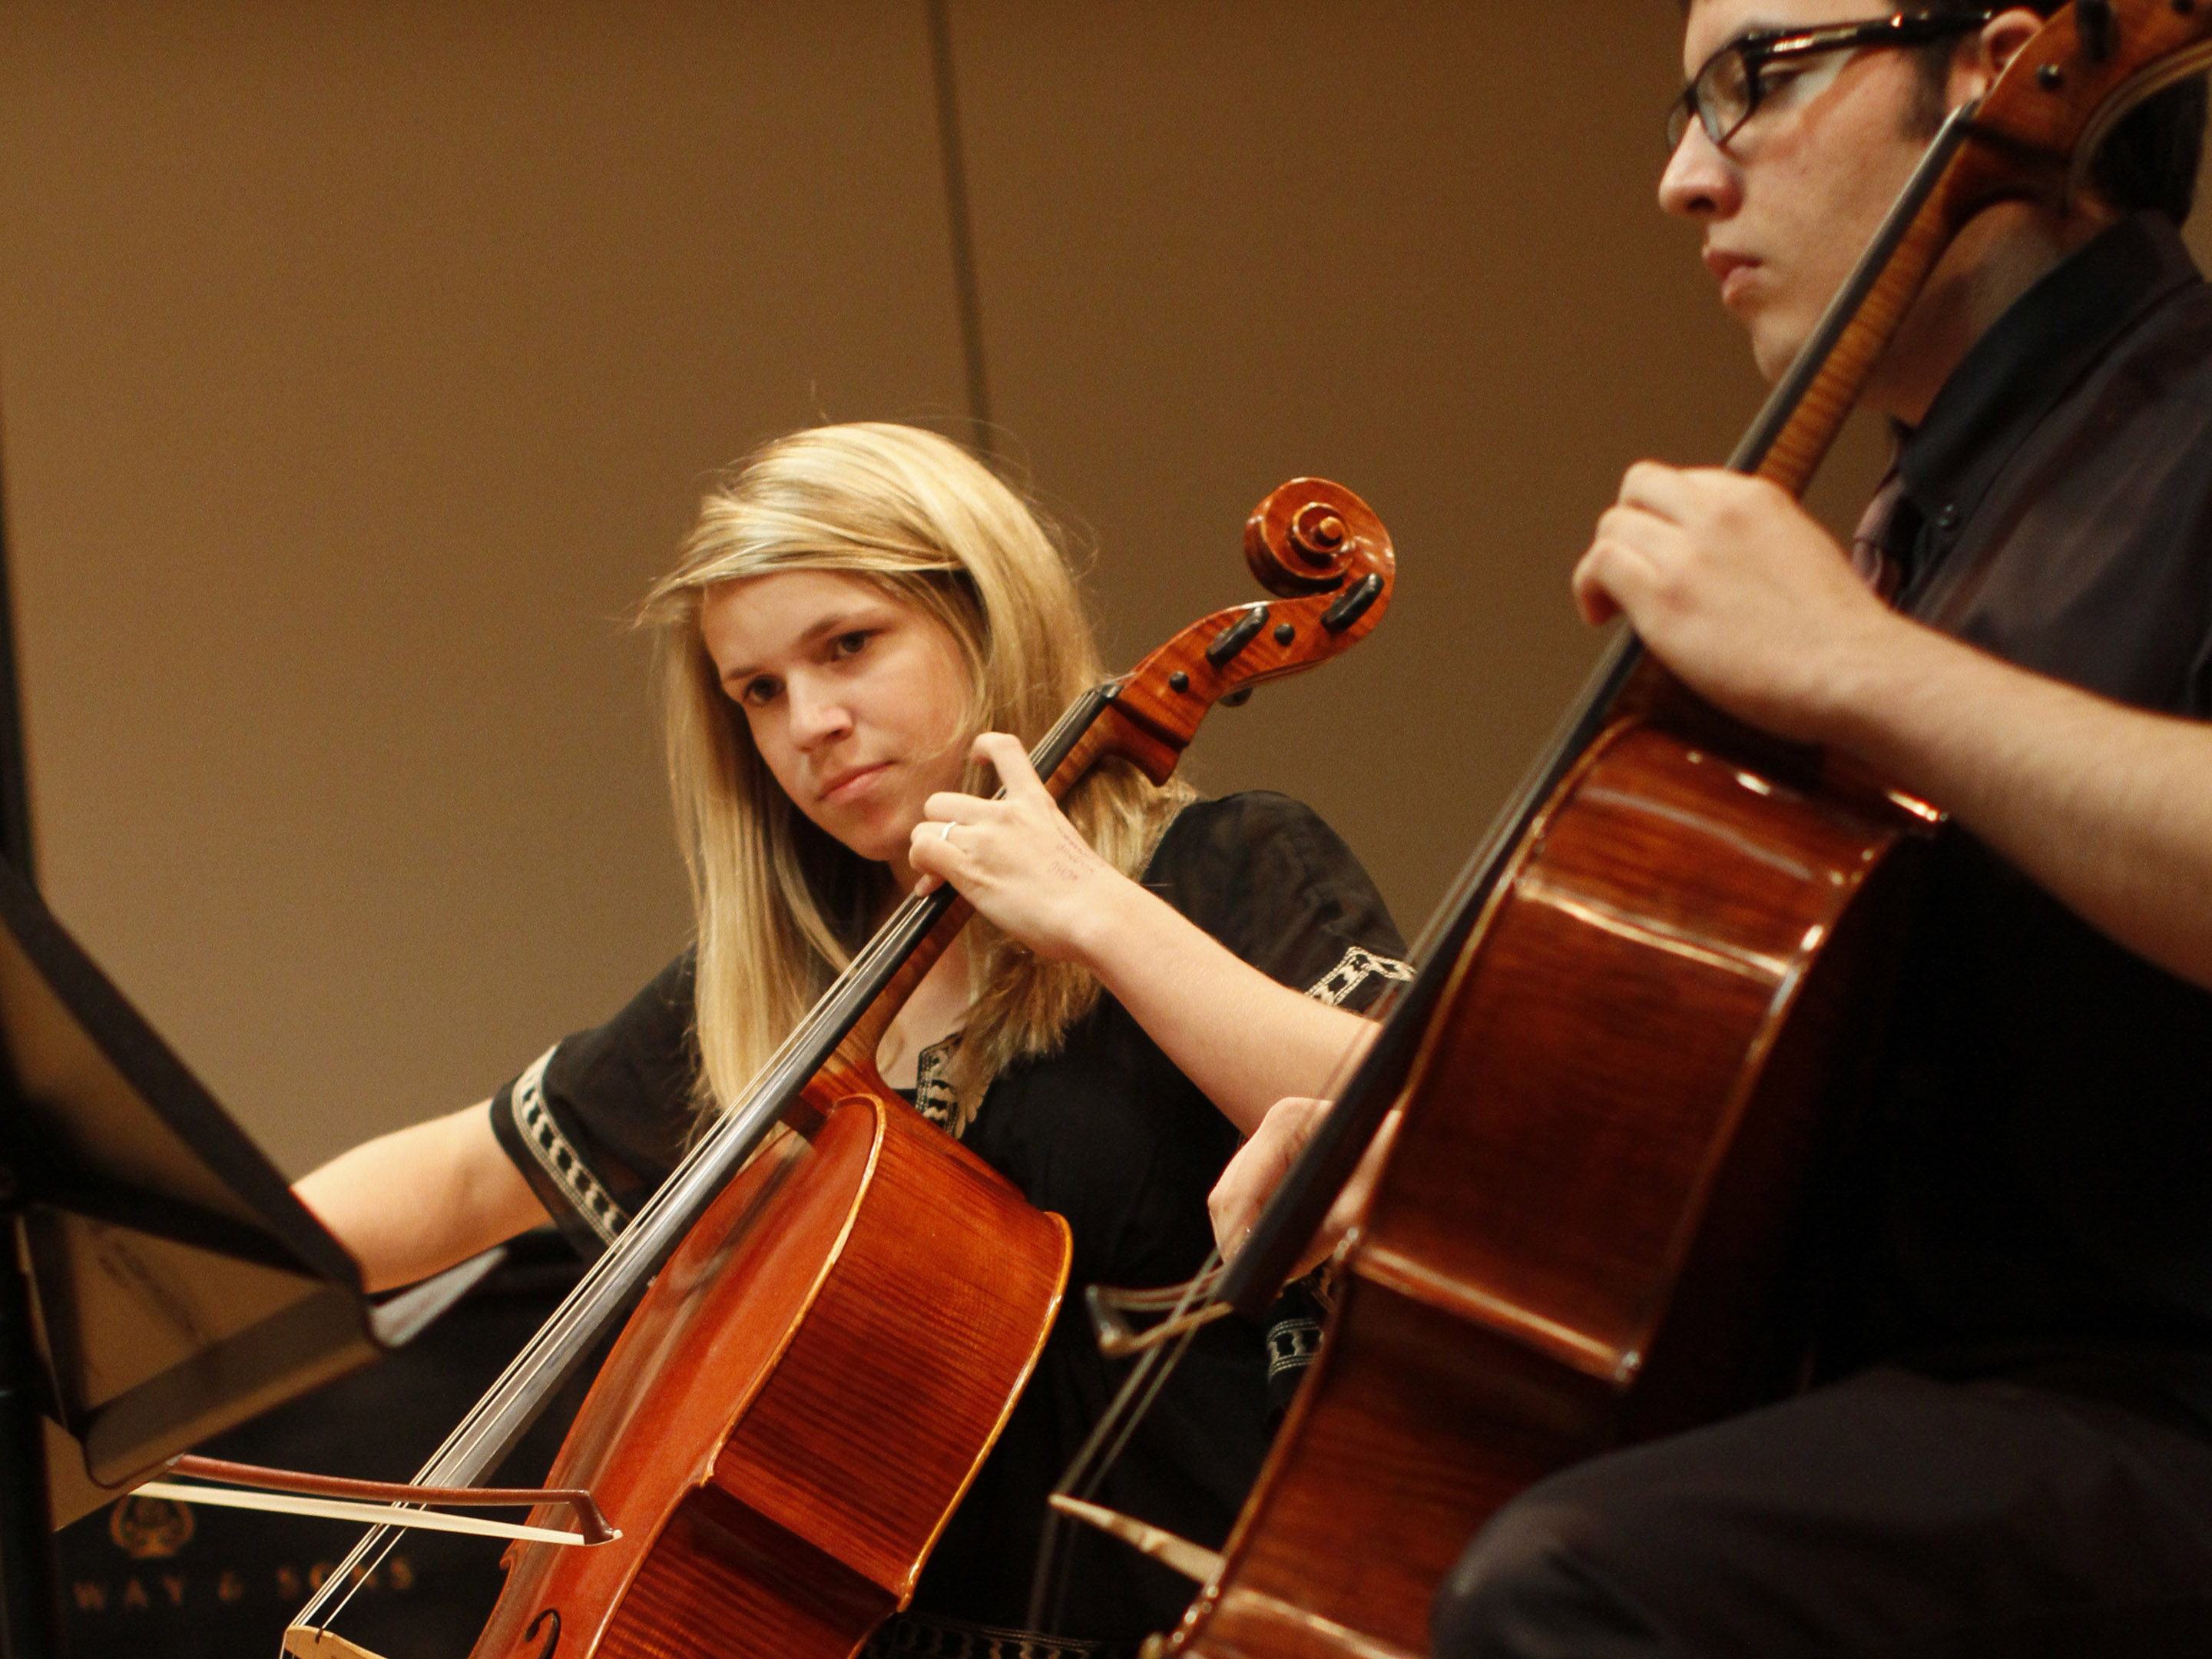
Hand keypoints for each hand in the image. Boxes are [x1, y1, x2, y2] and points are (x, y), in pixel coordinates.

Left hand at [907, 732, 1126, 961]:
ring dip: (927, 852)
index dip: (984, 747)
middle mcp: (1006, 814)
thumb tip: (1015, 865)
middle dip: (939, 828)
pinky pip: (923, 850)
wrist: (1095, 913)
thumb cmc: (1089, 895)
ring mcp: (986, 838)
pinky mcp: (970, 867)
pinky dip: (922, 867)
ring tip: (938, 877)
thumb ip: (1036, 842)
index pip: (1005, 749)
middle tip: (948, 856)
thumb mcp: (1066, 848)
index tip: (977, 760)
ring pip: (926, 828)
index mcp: (1036, 802)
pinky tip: (931, 887)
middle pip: (942, 801)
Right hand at [1209, 1096, 1401, 1282]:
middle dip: (1240, 1239)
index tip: (1248, 1276)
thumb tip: (1279, 1272)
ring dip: (1250, 1235)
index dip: (1238, 1236)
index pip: (1239, 1189)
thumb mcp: (1362, 1206)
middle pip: (1227, 1194)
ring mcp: (1272, 1139)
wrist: (1416, 1147)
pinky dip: (1262, 1226)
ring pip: (1234, 1199)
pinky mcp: (1277, 1158)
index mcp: (1286, 1123)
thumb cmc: (1397, 1167)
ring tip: (1278, 1268)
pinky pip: (1252, 1199)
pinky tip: (1285, 1248)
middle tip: (1263, 1280)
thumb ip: (1319, 1239)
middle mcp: (1272, 1124)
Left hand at [1571, 464, 1905, 744]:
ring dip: (1605, 563)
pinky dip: (1589, 587)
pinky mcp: (1663, 598)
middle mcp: (1717, 514)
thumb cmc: (1840, 636)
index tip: (1667, 553)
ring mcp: (1687, 554)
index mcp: (1757, 498)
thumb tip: (1726, 569)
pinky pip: (1600, 565)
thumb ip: (1758, 545)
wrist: (1855, 669)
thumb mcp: (1804, 555)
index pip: (1685, 482)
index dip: (1666, 518)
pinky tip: (1600, 616)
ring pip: (1612, 526)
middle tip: (1633, 571)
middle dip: (1629, 526)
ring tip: (1613, 603)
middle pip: (1639, 488)